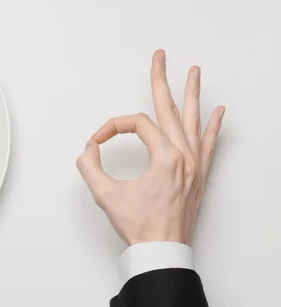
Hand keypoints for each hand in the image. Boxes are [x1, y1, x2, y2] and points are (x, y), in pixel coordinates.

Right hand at [76, 50, 224, 245]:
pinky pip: (208, 143)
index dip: (113, 127)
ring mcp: (195, 165)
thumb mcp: (105, 195)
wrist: (162, 250)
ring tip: (194, 71)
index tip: (97, 141)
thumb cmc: (139, 225)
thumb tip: (88, 149)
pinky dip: (213, 126)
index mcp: (165, 157)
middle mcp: (184, 156)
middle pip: (171, 109)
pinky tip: (218, 112)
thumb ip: (90, 166)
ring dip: (192, 94)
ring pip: (193, 120)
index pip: (137, 124)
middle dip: (162, 80)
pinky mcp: (199, 176)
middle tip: (160, 56)